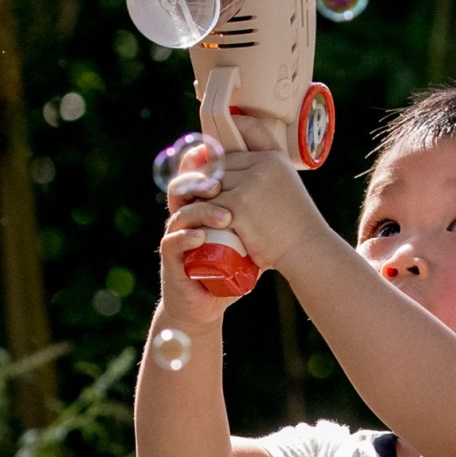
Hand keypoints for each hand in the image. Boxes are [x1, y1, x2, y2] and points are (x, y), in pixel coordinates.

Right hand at [158, 150, 240, 330]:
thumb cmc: (229, 267)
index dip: (204, 162)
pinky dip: (187, 237)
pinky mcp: (171, 259)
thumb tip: (285, 184)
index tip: (223, 155)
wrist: (207, 302)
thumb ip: (256, 213)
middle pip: (184, 187)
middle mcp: (184, 216)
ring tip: (225, 217)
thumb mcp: (246, 236)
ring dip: (202, 211)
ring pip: (180, 213)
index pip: (196, 175)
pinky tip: (201, 237)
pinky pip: (173, 241)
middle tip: (223, 183)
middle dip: (203, 181)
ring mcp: (175, 236)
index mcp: (199, 206)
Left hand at [211, 114, 327, 271]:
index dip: (232, 127)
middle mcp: (263, 165)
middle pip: (218, 161)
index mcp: (275, 157)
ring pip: (207, 182)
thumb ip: (262, 171)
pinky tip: (200, 222)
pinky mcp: (238, 206)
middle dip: (205, 177)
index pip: (247, 129)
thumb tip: (226, 164)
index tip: (215, 141)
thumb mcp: (285, 185)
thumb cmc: (294, 223)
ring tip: (199, 209)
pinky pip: (205, 203)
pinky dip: (199, 214)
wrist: (305, 248)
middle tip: (200, 194)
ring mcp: (250, 184)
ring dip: (198, 197)